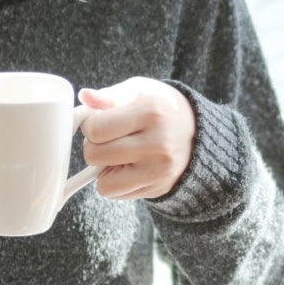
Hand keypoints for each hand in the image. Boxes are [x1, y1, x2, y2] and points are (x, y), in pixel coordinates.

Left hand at [78, 78, 195, 199]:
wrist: (198, 133)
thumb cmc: (161, 108)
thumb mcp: (140, 90)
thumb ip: (110, 95)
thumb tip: (85, 97)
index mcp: (152, 112)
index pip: (95, 129)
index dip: (90, 125)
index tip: (101, 121)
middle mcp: (158, 144)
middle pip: (94, 156)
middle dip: (94, 146)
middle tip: (111, 138)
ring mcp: (159, 171)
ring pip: (103, 183)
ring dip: (103, 169)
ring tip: (120, 153)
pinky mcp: (158, 189)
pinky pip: (115, 194)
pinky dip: (115, 182)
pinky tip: (130, 167)